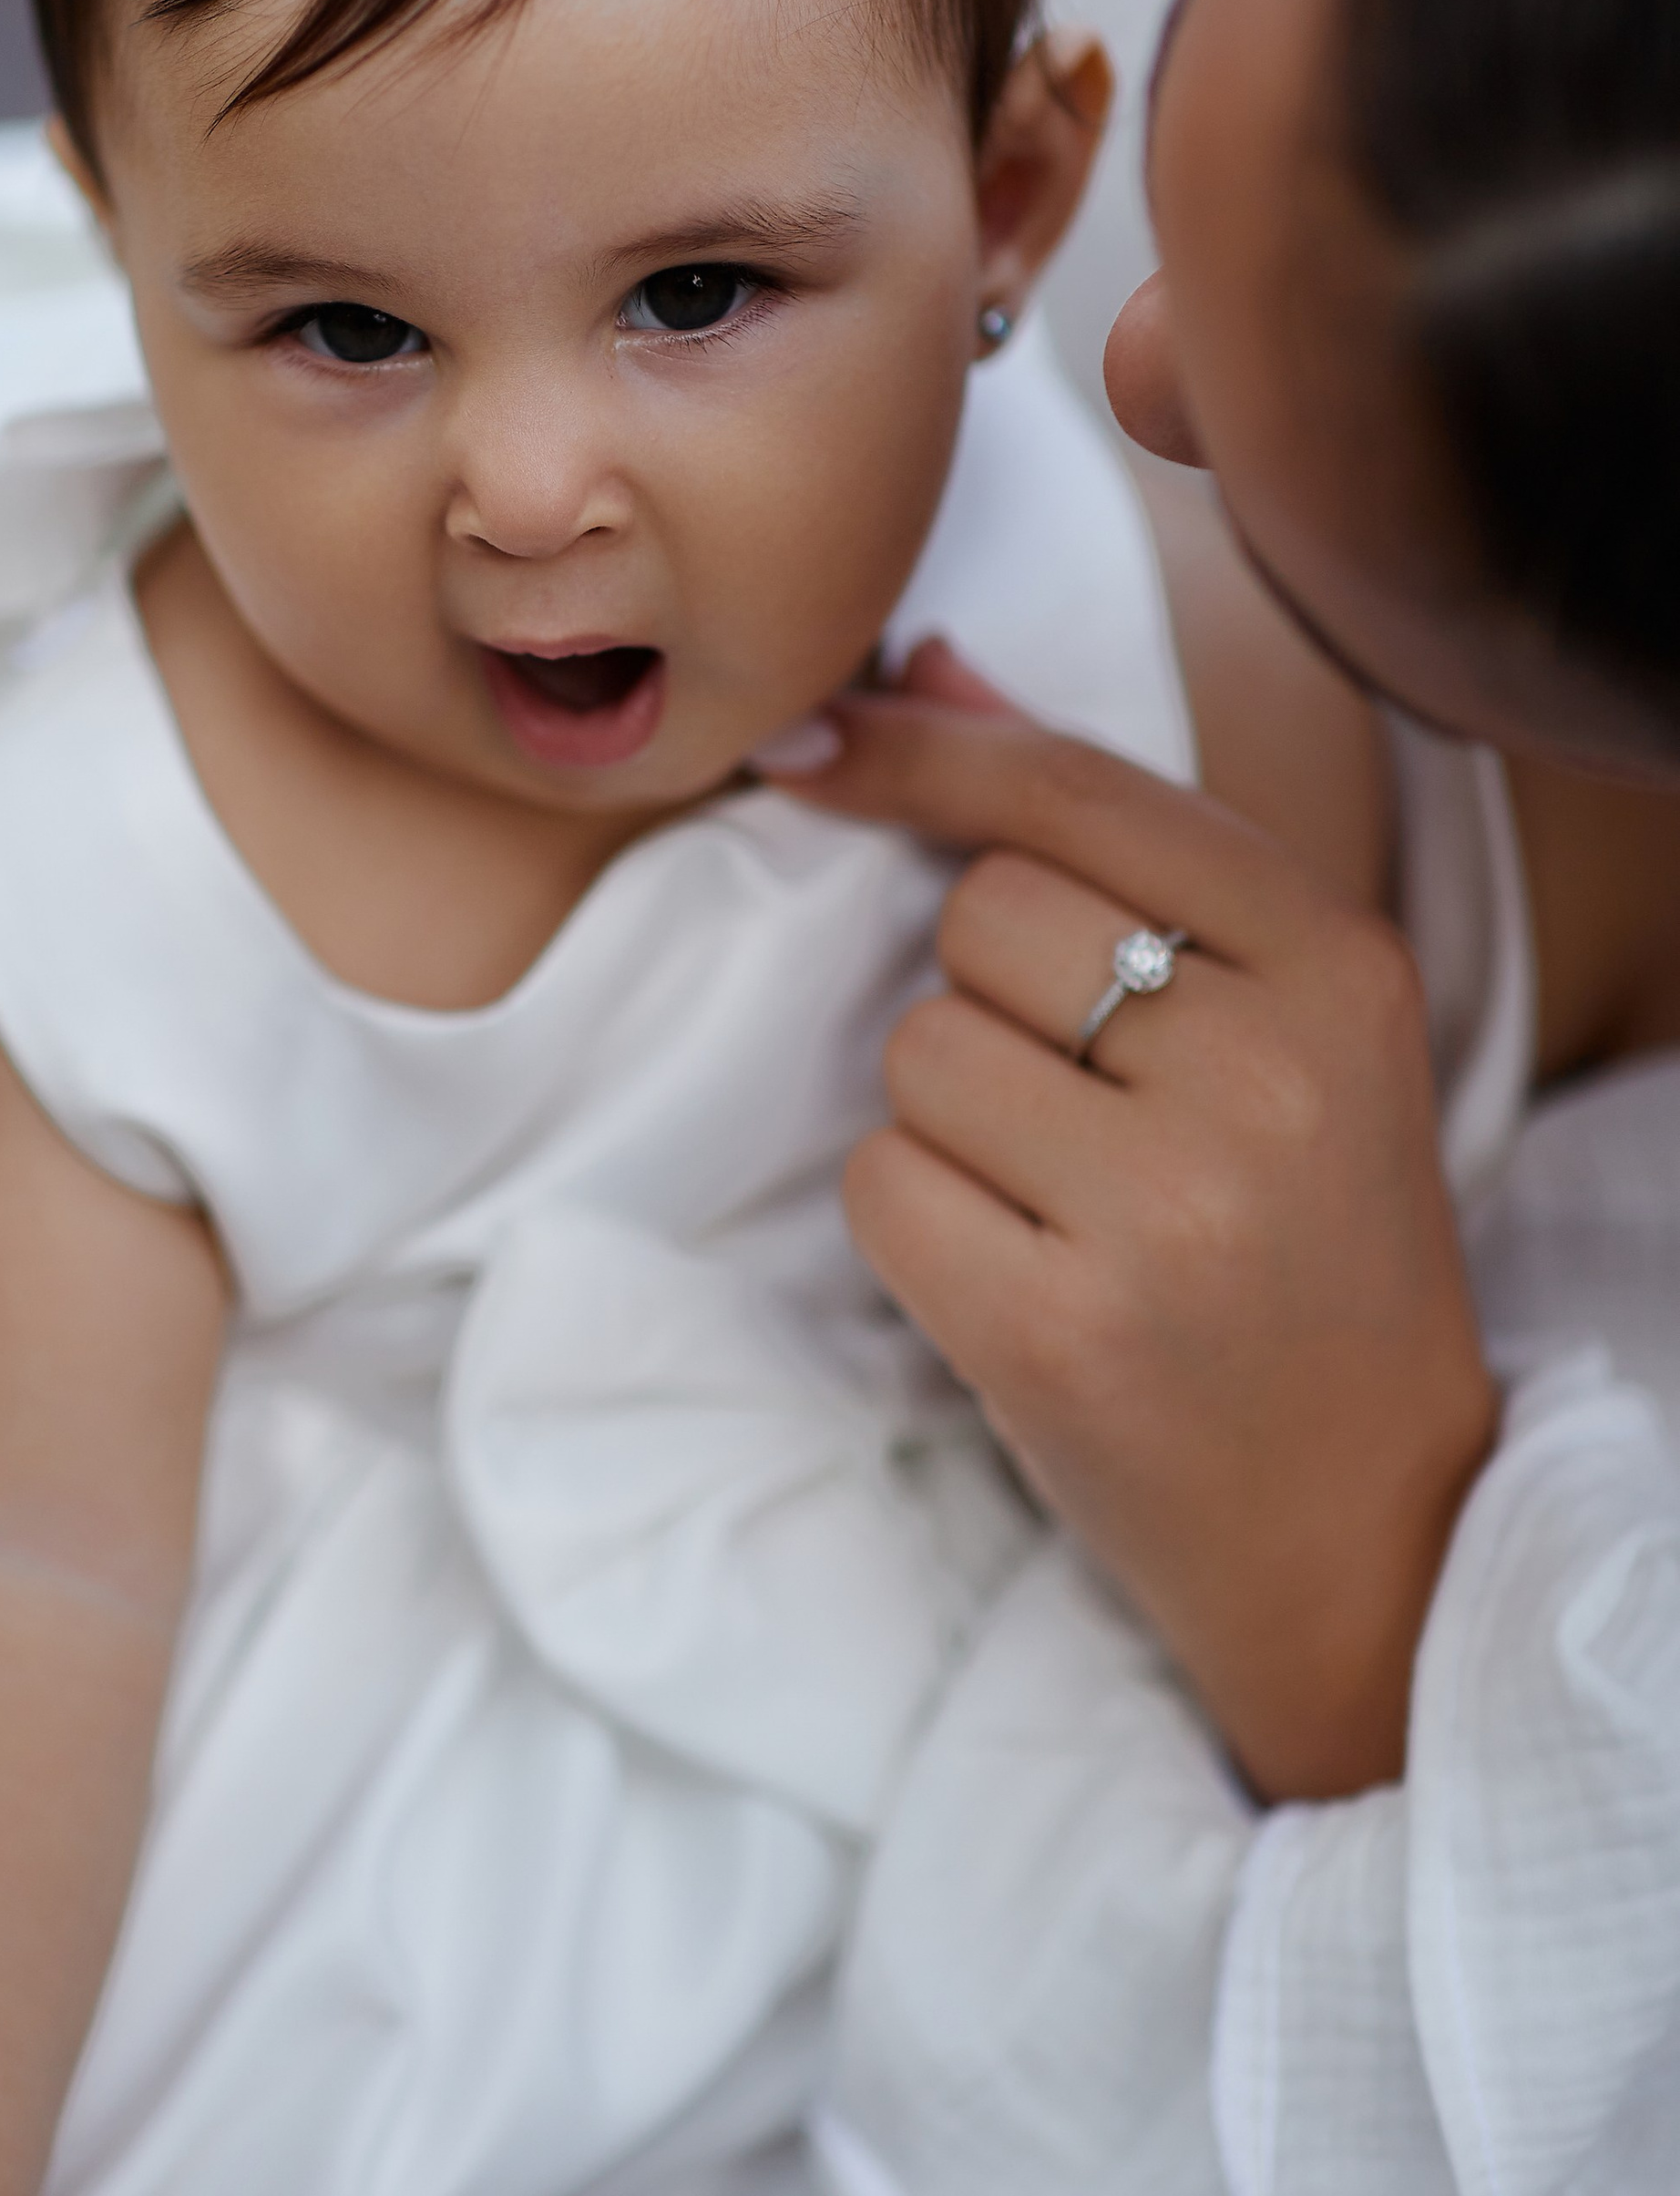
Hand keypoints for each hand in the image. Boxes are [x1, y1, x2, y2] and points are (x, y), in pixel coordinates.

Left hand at [766, 642, 1499, 1802]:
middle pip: (981, 915)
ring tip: (1068, 1208)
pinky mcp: (1062, 1333)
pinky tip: (1019, 1279)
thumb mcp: (1279, 1027)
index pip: (1083, 792)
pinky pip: (881, 1182)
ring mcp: (1170, 1210)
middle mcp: (1269, 1071)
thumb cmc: (1302, 1249)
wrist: (1372, 1529)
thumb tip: (932, 666)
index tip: (822, 743)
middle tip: (1088, 1116)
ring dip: (948, 1119)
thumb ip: (1114, 840)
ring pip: (917, 1048)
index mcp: (1340, 965)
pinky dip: (915, 1223)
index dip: (929, 752)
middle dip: (986, 996)